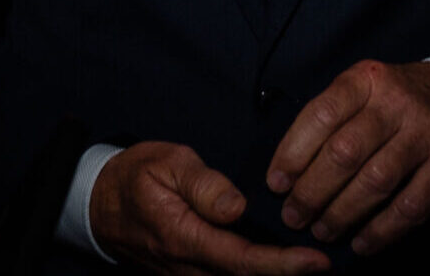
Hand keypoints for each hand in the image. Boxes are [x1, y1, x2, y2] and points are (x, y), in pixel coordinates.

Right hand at [88, 141, 329, 275]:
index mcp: (183, 237)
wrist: (98, 205)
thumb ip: (203, 185)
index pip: (242, 260)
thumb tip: (239, 207)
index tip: (317, 261)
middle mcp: (187, 268)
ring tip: (313, 261)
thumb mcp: (166, 164)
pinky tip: (282, 264)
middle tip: (331, 260)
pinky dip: (257, 275)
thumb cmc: (135, 177)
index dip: (283, 265)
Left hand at [267, 60, 429, 254]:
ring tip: (322, 231)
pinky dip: (382, 230)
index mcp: (366, 79)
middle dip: (312, 192)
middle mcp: (397, 101)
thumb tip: (285, 176)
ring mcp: (426, 132)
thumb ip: (328, 122)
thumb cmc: (392, 102)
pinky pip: (411, 205)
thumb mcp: (361, 91)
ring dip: (342, 214)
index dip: (292, 153)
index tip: (276, 184)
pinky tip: (361, 243)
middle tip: (294, 217)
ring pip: (376, 181)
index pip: (321, 114)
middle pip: (345, 152)